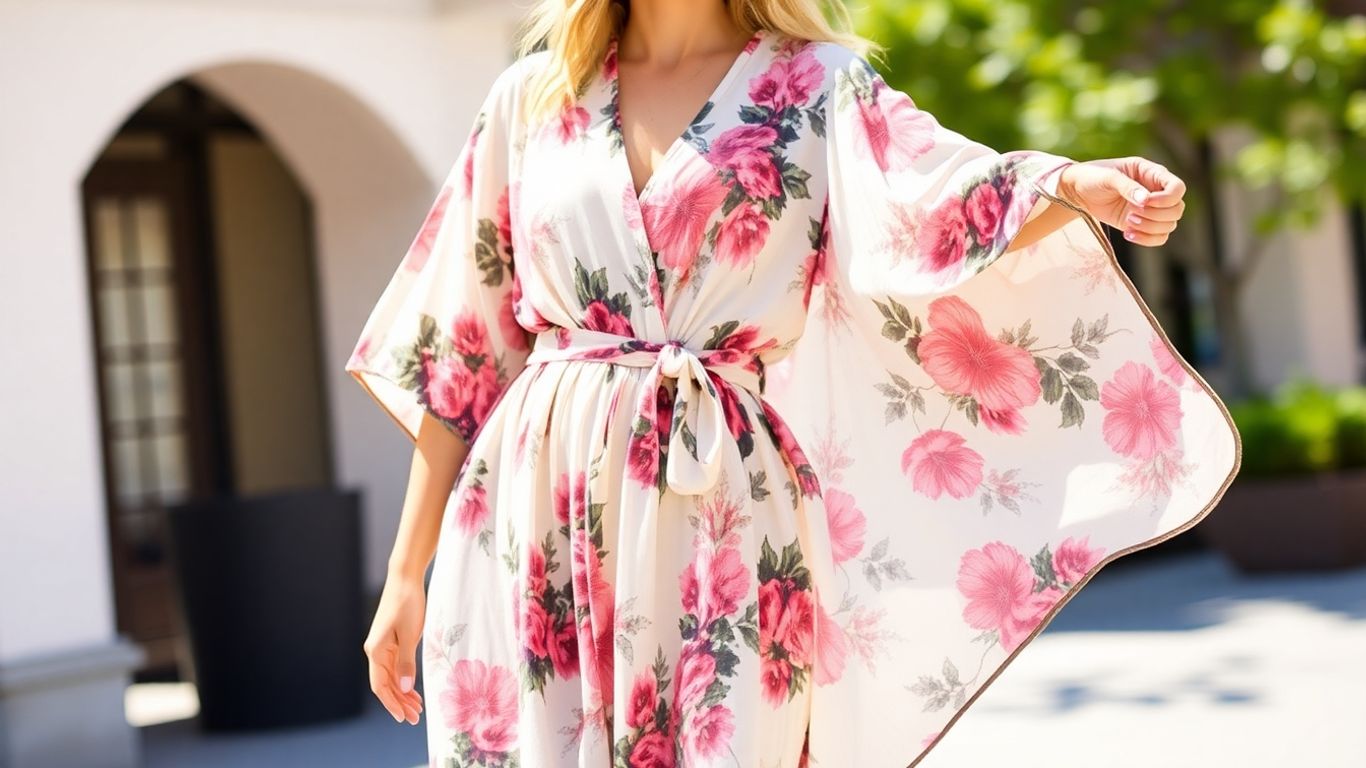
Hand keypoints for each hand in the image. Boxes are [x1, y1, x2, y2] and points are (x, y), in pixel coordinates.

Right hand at [363, 572, 425, 724]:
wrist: (405, 580)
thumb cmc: (408, 604)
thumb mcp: (410, 634)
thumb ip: (406, 663)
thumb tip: (404, 689)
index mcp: (376, 651)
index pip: (380, 686)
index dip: (392, 703)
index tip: (404, 718)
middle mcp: (375, 651)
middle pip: (385, 685)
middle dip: (399, 702)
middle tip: (416, 718)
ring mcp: (382, 647)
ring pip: (390, 678)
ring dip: (402, 693)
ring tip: (417, 708)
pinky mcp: (391, 642)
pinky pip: (395, 667)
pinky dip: (403, 680)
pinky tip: (413, 690)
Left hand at [1057, 157, 1186, 246]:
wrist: (1078, 192)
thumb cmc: (1093, 177)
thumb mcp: (1108, 177)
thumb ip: (1127, 187)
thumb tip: (1145, 201)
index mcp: (1152, 174)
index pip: (1177, 188)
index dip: (1167, 199)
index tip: (1145, 202)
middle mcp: (1156, 192)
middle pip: (1177, 209)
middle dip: (1156, 216)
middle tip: (1132, 214)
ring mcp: (1151, 210)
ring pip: (1170, 225)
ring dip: (1150, 228)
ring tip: (1128, 222)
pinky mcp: (1142, 224)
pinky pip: (1158, 237)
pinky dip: (1147, 240)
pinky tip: (1128, 234)